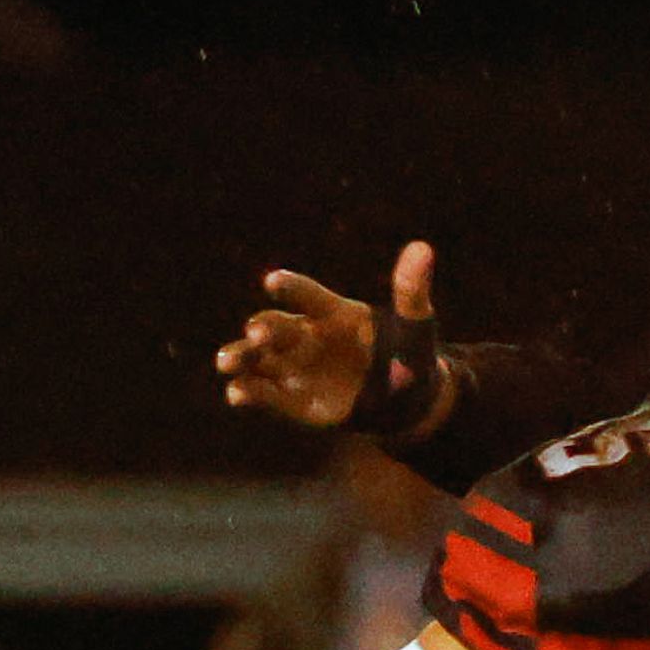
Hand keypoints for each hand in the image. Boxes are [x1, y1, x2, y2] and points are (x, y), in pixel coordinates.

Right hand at [216, 241, 438, 430]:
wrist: (403, 401)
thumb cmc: (408, 355)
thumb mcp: (416, 327)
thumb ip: (411, 292)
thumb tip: (422, 248)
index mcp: (332, 312)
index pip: (307, 294)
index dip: (291, 287)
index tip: (273, 282)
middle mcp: (306, 335)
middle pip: (277, 326)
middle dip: (265, 328)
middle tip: (257, 332)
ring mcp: (294, 366)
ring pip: (258, 356)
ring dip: (241, 356)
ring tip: (226, 362)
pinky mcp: (290, 397)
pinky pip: (263, 392)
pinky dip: (247, 391)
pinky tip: (236, 394)